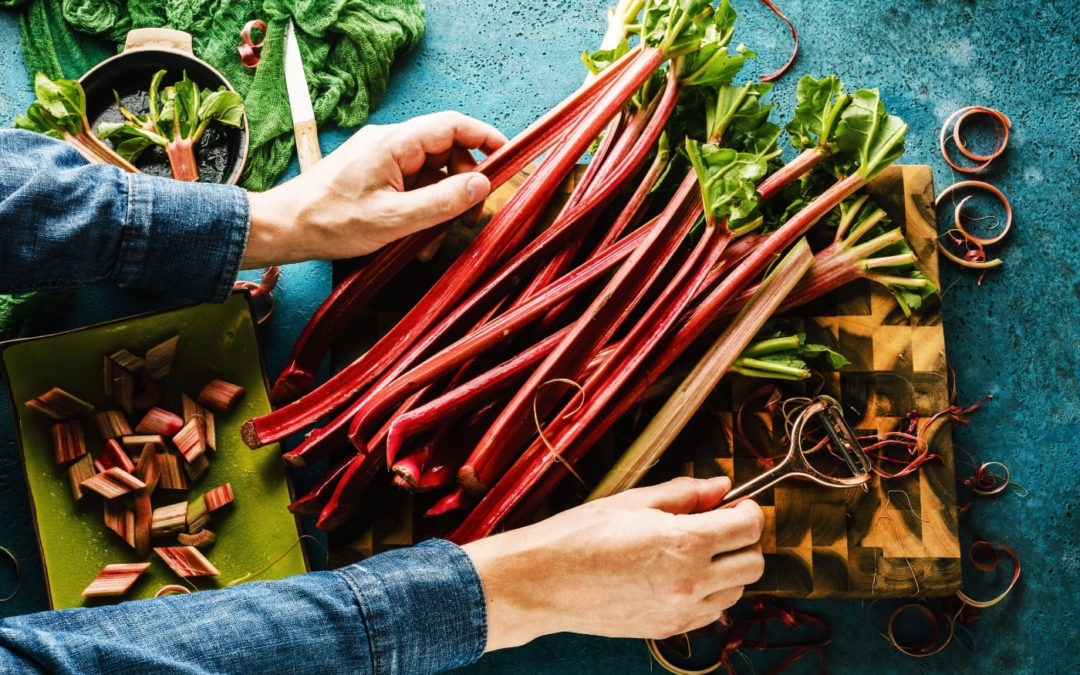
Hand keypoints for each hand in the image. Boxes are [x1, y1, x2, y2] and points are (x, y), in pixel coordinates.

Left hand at [243, 111, 505, 266]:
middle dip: (464, 183)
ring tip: (438, 238)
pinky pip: (412, 187)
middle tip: (472, 215)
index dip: (484, 137)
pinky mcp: (375, 177)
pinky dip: (422, 210)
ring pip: (430, 173)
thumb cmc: (331, 222)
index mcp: (394, 143)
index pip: (451, 125)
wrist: (286, 229)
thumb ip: (443, 201)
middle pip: (445, 151)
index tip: (508, 155)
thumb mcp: (395, 218)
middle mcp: (389, 144)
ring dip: (442, 204)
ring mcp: (381, 160)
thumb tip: (482, 185)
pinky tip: (419, 239)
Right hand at [461, 476, 764, 650]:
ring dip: (728, 569)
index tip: (737, 503)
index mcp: (685, 542)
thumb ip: (684, 494)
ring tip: (696, 551)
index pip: (748, 527)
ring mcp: (680, 611)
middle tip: (720, 524)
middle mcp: (690, 581)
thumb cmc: (578, 537)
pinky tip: (682, 575)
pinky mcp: (666, 629)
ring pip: (736, 591)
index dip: (748, 510)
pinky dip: (709, 593)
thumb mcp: (633, 501)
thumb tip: (720, 486)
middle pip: (753, 563)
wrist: (542, 582)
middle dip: (743, 540)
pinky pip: (711, 612)